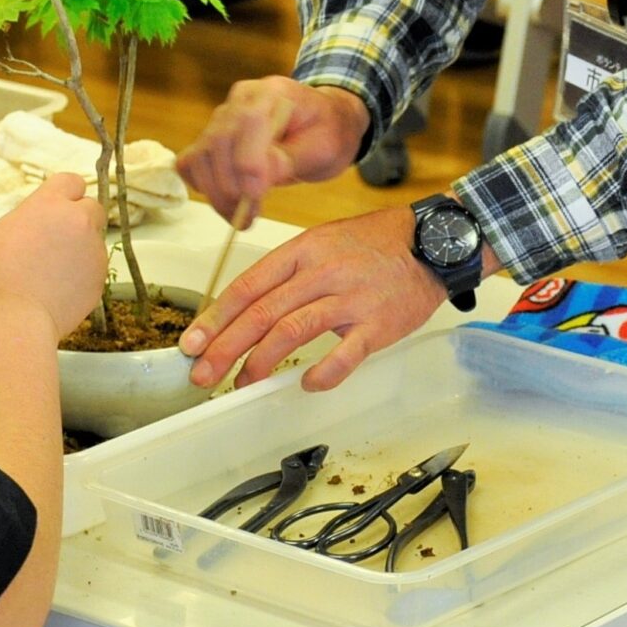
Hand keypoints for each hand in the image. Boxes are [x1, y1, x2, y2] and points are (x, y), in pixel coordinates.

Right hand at [0, 172, 106, 337]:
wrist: (12, 317)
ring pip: (94, 241)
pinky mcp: (100, 279)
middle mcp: (78, 221)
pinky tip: (59, 290)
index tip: (58, 208)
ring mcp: (93, 251)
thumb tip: (45, 224)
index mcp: (50, 204)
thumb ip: (33, 219)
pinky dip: (82, 276)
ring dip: (80, 250)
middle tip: (58, 241)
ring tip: (52, 274)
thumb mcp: (4, 231)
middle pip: (92, 208)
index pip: (72, 181)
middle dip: (79, 220)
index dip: (66, 195)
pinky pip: (94, 269)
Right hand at [177, 78, 368, 224]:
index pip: (249, 121)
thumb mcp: (325, 147)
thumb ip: (291, 159)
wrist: (323, 124)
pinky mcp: (210, 138)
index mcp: (273, 92)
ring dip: (216, 193)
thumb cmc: (328, 133)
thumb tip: (257, 177)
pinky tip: (227, 201)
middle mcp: (240, 99)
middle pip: (218, 141)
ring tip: (241, 216)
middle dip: (230, 186)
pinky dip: (202, 186)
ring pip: (200, 156)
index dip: (247, 161)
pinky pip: (190, 163)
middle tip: (248, 218)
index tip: (255, 196)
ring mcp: (222, 117)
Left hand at [179, 207, 449, 391]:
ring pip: (293, 330)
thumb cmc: (374, 245)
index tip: (191, 345)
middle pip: (262, 312)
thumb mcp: (322, 243)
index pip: (247, 287)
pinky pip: (345, 354)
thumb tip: (244, 311)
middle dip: (225, 347)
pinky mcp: (378, 324)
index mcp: (302, 251)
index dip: (215, 319)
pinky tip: (306, 384)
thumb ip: (286, 274)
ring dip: (260, 362)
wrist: (435, 242)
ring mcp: (350, 298)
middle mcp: (321, 272)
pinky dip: (323, 373)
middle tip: (202, 375)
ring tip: (240, 384)